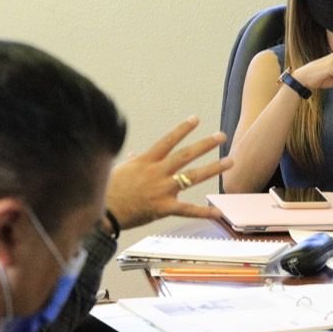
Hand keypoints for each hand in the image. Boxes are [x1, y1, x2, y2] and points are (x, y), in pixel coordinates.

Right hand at [105, 116, 230, 228]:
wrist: (103, 212)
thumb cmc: (108, 190)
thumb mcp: (120, 170)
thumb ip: (132, 161)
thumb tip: (135, 154)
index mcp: (146, 161)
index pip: (168, 141)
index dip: (182, 129)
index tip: (196, 119)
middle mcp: (157, 172)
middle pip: (185, 155)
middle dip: (205, 144)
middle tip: (222, 136)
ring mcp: (162, 189)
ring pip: (192, 177)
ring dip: (213, 168)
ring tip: (230, 161)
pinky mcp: (163, 208)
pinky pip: (187, 210)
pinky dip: (203, 212)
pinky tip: (218, 212)